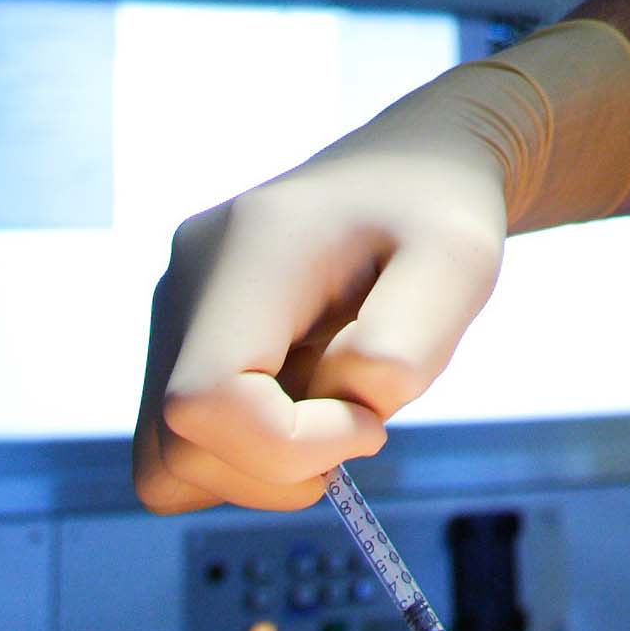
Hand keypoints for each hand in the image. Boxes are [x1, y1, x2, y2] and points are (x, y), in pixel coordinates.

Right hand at [132, 98, 510, 514]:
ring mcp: (176, 311)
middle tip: (363, 418)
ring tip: (333, 405)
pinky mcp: (181, 339)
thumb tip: (342, 405)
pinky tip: (305, 402)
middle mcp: (189, 280)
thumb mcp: (461, 262)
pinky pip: (182, 444)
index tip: (371, 420)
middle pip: (177, 444)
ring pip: (168, 461)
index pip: (207, 399)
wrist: (413, 162)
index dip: (288, 445)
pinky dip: (245, 455)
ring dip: (261, 468)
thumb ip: (403, 348)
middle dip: (282, 466)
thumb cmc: (441, 207)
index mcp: (251, 249)